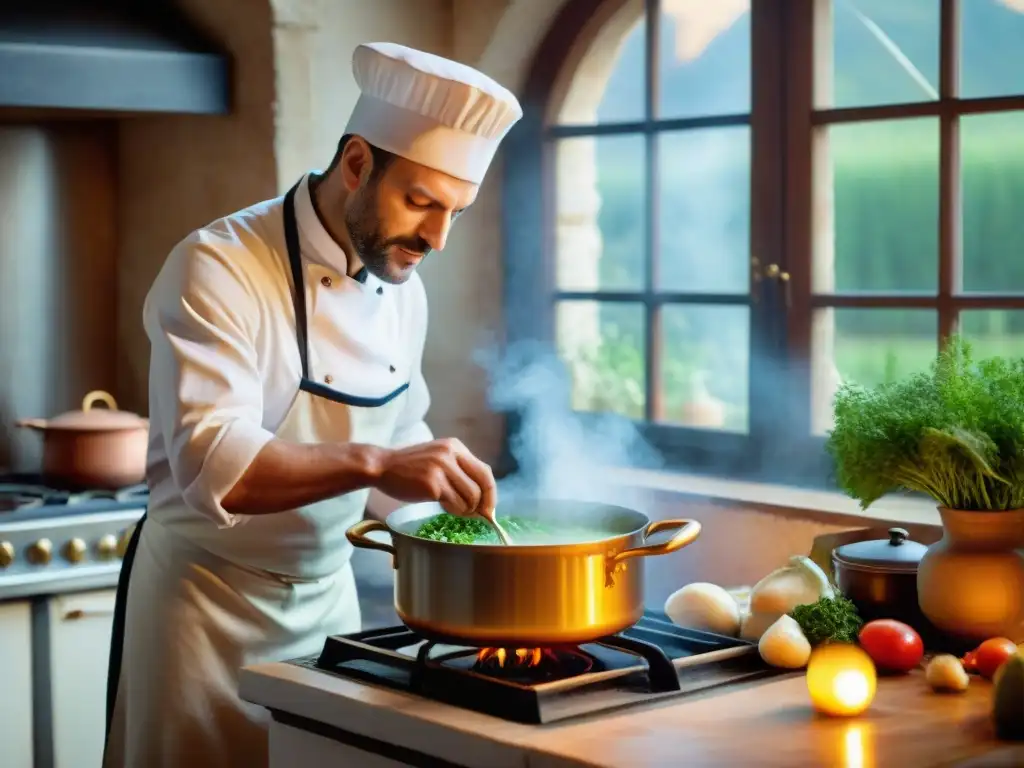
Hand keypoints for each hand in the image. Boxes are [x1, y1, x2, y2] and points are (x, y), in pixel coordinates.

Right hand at [374, 438, 496, 516]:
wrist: (381, 466)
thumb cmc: (409, 468)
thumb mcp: (437, 459)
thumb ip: (458, 471)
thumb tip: (481, 497)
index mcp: (455, 447)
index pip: (485, 471)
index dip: (490, 493)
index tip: (488, 508)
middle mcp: (451, 454)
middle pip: (482, 485)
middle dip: (483, 505)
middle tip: (478, 516)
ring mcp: (442, 468)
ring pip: (470, 497)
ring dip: (465, 509)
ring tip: (452, 508)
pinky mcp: (433, 483)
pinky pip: (455, 504)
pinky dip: (453, 510)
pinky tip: (442, 507)